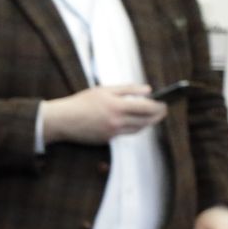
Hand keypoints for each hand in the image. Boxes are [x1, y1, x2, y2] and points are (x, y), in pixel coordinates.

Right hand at [40, 84, 167, 144]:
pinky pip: (125, 133)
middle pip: (146, 121)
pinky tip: (131, 121)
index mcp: (118, 106)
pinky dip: (132, 127)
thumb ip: (128, 89)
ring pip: (137, 129)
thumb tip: (148, 90)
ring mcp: (112, 132)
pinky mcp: (106, 139)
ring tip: (150, 116)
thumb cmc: (81, 102)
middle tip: (162, 111)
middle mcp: (117, 121)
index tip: (165, 103)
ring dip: (146, 123)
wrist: (62, 120)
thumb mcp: (104, 90)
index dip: (159, 107)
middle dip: (157, 116)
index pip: (147, 108)